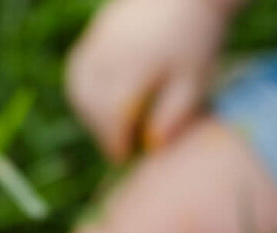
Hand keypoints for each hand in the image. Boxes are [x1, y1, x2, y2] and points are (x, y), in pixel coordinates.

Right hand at [66, 0, 232, 161]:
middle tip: (117, 147)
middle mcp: (109, 49)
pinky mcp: (95, 30)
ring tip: (110, 127)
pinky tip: (104, 103)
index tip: (123, 157)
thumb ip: (174, 114)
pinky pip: (78, 68)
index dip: (114, 140)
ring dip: (88, 113)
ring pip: (78, 86)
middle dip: (100, 130)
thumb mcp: (195, 81)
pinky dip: (85, 92)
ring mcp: (97, 37)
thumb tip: (152, 146)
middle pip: (90, 102)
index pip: (112, 113)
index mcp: (135, 63)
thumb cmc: (197, 40)